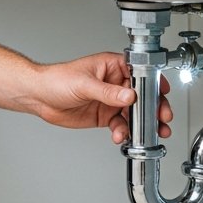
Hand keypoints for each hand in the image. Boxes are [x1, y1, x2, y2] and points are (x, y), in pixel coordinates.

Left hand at [31, 52, 173, 144]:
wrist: (40, 97)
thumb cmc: (57, 79)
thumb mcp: (84, 84)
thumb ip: (107, 92)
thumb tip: (128, 95)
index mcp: (112, 66)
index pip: (139, 73)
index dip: (153, 84)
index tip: (163, 95)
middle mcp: (114, 83)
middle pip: (141, 95)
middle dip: (153, 108)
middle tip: (162, 118)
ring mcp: (110, 100)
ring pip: (133, 113)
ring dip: (142, 124)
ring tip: (149, 134)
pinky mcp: (104, 116)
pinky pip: (120, 124)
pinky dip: (123, 132)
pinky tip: (121, 136)